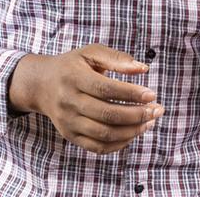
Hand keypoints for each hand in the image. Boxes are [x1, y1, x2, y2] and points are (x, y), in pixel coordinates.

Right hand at [8, 44, 163, 154]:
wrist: (41, 85)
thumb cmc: (72, 66)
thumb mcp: (90, 53)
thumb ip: (117, 58)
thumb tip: (143, 69)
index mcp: (73, 77)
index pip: (105, 89)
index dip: (130, 93)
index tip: (152, 94)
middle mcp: (68, 101)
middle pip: (107, 114)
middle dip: (137, 114)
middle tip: (158, 110)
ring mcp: (68, 122)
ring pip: (104, 134)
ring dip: (132, 131)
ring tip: (149, 122)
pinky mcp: (70, 136)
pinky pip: (98, 147)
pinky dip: (119, 144)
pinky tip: (134, 133)